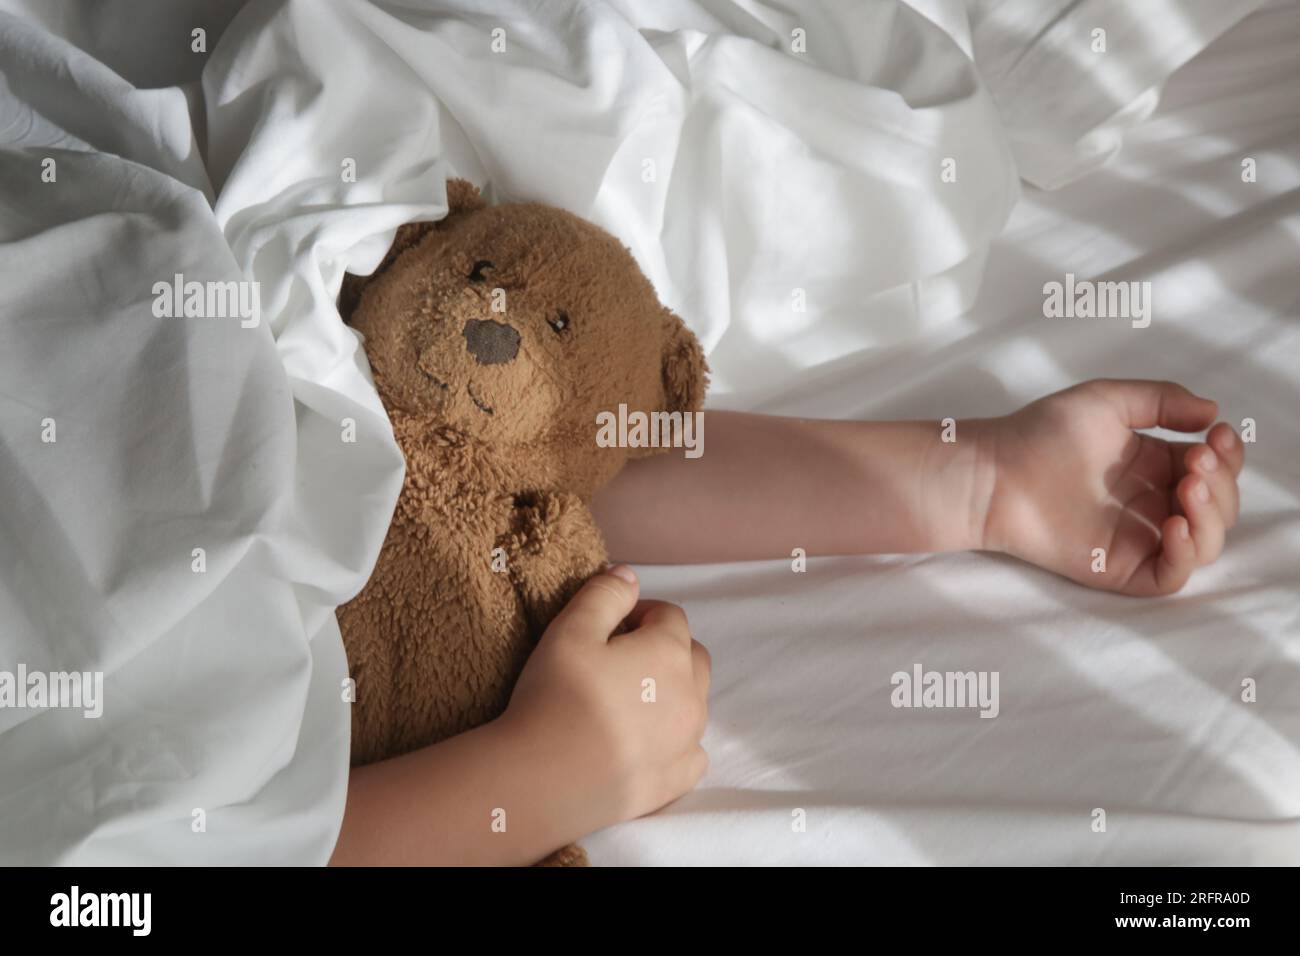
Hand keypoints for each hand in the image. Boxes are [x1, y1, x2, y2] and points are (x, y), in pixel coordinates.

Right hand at [499, 565, 709, 828]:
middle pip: (691, 657)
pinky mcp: (677, 781)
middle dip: (664, 649)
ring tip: (626, 701)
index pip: (669, 616)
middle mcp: (692, 695)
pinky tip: (646, 742)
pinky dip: (676, 741)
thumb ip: (605, 594)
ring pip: (694, 703)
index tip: (609, 625)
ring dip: (671, 692)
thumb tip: (629, 575)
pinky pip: (692, 752)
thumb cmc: (556, 696)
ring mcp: (688, 741)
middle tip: (619, 659)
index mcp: (670, 652)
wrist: (544, 779)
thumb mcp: (570, 629)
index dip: (639, 612)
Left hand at [979, 379, 1243, 595]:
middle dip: (1222, 483)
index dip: (1227, 455)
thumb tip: (1213, 412)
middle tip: (1198, 460)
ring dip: (1212, 515)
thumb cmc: (1040, 432)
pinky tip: (1174, 524)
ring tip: (1190, 486)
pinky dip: (1186, 554)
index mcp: (1154, 467)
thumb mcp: (1108, 400)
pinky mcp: (1119, 568)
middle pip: (1218, 508)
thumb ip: (1161, 400)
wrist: (995, 471)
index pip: (1214, 470)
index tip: (1216, 434)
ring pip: (1204, 543)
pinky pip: (1171, 575)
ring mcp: (1138, 539)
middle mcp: (1151, 504)